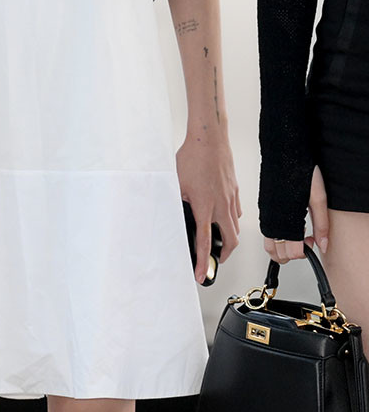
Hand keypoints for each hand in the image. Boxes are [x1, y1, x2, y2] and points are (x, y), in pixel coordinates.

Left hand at [176, 135, 240, 282]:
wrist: (209, 138)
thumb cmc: (193, 157)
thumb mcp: (176, 183)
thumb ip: (178, 202)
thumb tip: (174, 214)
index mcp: (205, 206)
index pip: (204, 242)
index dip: (202, 262)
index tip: (200, 274)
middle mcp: (221, 205)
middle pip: (230, 241)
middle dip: (223, 255)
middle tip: (213, 259)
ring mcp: (230, 197)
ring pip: (235, 226)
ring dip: (228, 237)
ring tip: (218, 239)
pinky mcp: (235, 189)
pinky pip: (236, 211)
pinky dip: (231, 219)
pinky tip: (222, 215)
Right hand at [263, 165, 328, 263]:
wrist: (283, 151)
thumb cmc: (299, 169)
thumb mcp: (318, 198)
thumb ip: (321, 224)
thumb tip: (323, 244)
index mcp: (286, 219)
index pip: (292, 252)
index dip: (304, 252)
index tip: (312, 241)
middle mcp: (272, 219)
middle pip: (277, 253)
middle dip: (292, 253)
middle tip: (305, 241)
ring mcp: (265, 214)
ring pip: (269, 245)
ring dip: (281, 248)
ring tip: (295, 237)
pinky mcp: (263, 207)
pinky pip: (265, 232)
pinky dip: (275, 237)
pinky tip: (287, 225)